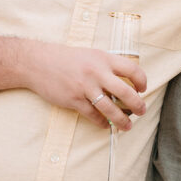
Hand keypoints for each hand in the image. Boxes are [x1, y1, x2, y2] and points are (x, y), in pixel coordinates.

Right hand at [23, 42, 146, 129]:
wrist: (38, 62)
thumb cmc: (66, 59)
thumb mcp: (91, 55)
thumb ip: (107, 65)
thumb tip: (125, 80)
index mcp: (104, 59)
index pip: (132, 69)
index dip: (142, 81)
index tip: (142, 89)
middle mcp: (97, 72)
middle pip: (126, 92)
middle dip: (137, 105)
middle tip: (142, 111)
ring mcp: (85, 87)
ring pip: (111, 108)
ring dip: (122, 119)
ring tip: (127, 125)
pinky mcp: (74, 99)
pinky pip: (93, 115)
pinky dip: (101, 122)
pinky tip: (105, 124)